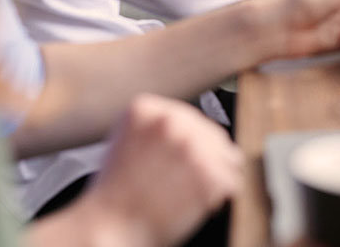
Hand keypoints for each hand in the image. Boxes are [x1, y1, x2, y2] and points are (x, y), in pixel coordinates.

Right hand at [78, 95, 243, 246]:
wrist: (107, 231)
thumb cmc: (115, 196)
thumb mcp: (127, 141)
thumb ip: (158, 125)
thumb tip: (194, 126)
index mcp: (146, 108)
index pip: (190, 117)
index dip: (189, 143)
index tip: (177, 162)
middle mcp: (170, 120)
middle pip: (213, 134)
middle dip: (205, 159)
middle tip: (182, 182)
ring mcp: (192, 146)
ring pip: (227, 157)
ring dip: (215, 175)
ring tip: (187, 193)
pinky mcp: (209, 174)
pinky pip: (232, 182)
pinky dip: (220, 196)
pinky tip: (196, 204)